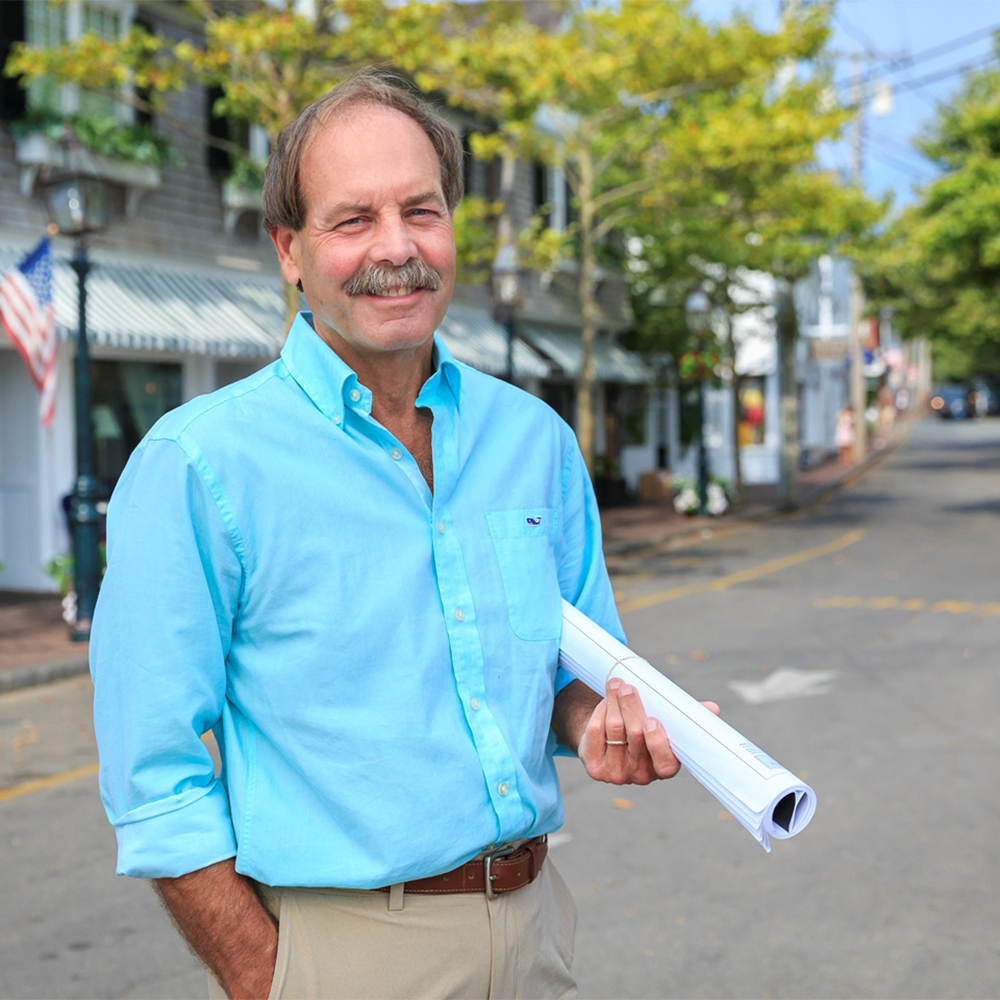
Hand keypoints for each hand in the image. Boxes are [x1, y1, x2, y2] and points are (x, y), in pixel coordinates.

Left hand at [577, 677, 719, 784]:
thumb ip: (685, 718)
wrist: (609, 742)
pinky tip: (604, 702)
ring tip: (615, 684)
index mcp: (664, 767)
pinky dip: (599, 713)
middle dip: (631, 707)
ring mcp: (617, 774)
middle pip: (635, 738)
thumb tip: (713, 709)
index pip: (664, 762)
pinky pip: (595, 734)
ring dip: (613, 703)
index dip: (657, 742)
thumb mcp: (666, 724)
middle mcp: (641, 775)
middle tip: (627, 687)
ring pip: (614, 731)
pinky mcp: (595, 769)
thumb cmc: (644, 729)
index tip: (652, 720)